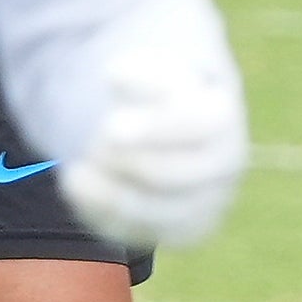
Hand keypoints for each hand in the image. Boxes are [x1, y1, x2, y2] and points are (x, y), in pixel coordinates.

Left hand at [57, 27, 247, 247]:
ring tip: (78, 167)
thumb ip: (139, 69)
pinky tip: (77, 183)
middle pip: (171, 174)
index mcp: (222, 117)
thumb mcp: (156, 70)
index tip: (108, 125)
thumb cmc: (164, 95)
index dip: (153, 128)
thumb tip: (115, 75)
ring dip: (108, 191)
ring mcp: (208, 204)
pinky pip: (139, 233)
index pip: (196, 126)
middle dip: (123, 160)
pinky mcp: (183, 232)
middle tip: (95, 142)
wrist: (181, 134)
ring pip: (154, 212)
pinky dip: (100, 212)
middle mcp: (224, 167)